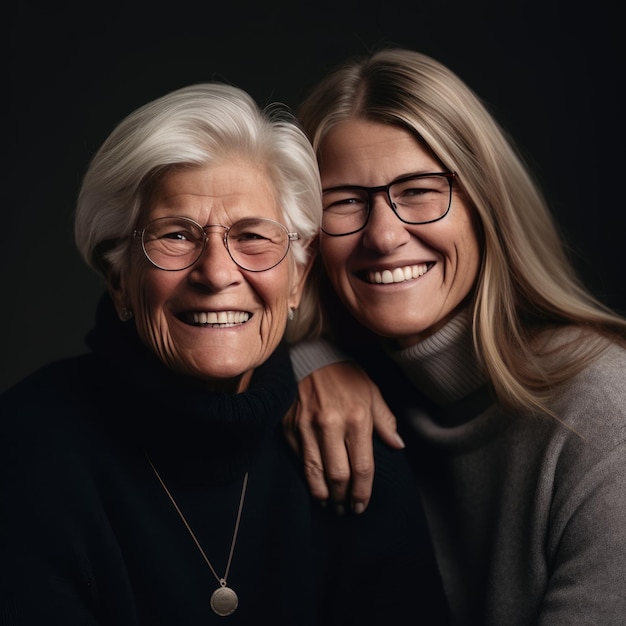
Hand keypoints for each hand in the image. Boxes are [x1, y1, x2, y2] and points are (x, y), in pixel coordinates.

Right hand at [284, 361, 403, 513]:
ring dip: (323, 495)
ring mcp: (307, 427)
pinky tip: (314, 485)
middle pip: (338, 476)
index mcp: (356, 418)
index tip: (361, 505)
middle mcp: (331, 425)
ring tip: (330, 504)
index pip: (362, 467)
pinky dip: (307, 477)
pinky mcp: (290, 427)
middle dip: (343, 499)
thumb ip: (385, 421)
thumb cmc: (346, 376)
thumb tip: (397, 445)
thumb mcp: (372, 393)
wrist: (311, 357)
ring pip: (314, 474)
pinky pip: (299, 460)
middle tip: (345, 509)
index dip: (362, 492)